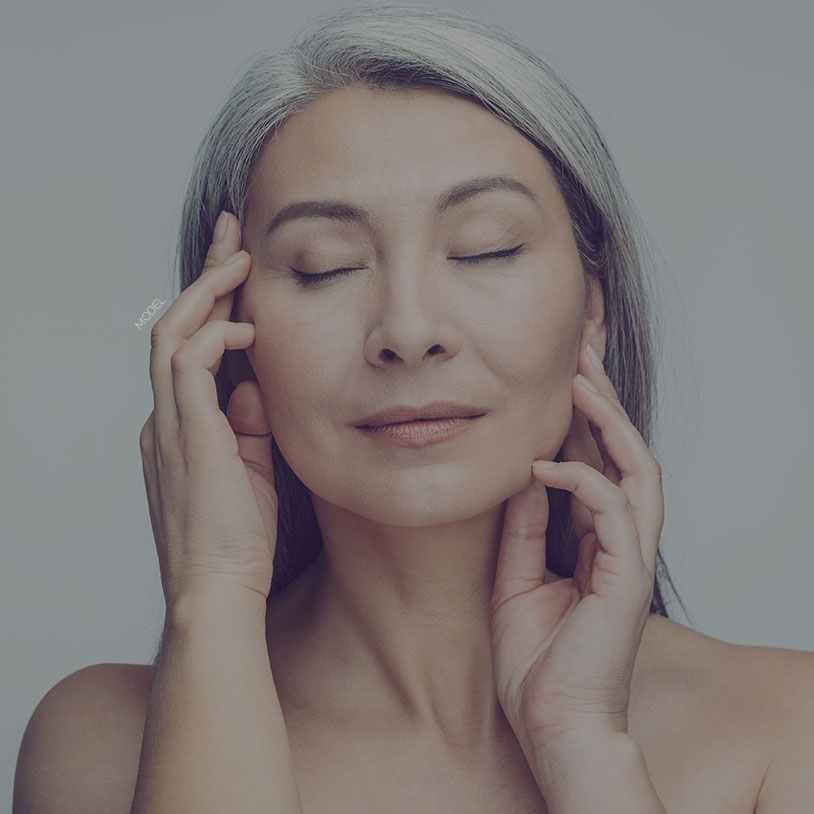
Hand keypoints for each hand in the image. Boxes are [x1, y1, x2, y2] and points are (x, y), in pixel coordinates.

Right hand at [139, 211, 277, 611]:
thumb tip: (254, 386)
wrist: (219, 592)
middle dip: (205, 277)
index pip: (191, 348)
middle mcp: (166, 418)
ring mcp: (170, 426)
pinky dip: (212, 337)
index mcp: (181, 426)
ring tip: (238, 256)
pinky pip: (187, 366)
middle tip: (231, 233)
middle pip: (177, 327)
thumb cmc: (239, 539)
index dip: (213, 305)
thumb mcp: (251, 468)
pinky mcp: (185, 436)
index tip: (239, 269)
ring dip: (206, 292)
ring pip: (173, 335)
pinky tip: (247, 329)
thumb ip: (248, 425)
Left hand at [489, 344, 663, 757]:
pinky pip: (615, 512)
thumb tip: (521, 476)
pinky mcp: (628, 578)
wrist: (552, 724)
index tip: (560, 379)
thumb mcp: (516, 578)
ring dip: (610, 423)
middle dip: (604, 403)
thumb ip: (525, 527)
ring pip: (638, 470)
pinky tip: (546, 465)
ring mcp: (629, 558)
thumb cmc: (536, 662)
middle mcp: (620, 542)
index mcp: (596, 542)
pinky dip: (584, 481)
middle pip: (625, 455)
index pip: (597, 465)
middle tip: (580, 356)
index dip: (582, 421)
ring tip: (581, 381)